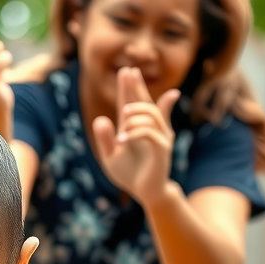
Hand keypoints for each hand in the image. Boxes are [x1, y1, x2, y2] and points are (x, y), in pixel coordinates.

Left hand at [92, 66, 178, 208]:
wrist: (144, 192)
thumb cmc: (129, 174)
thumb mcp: (110, 156)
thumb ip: (105, 139)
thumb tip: (101, 118)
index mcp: (135, 127)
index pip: (132, 103)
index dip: (130, 87)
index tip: (127, 70)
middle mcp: (149, 128)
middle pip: (144, 102)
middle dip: (136, 86)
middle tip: (129, 72)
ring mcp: (158, 136)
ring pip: (149, 115)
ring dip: (134, 114)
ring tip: (122, 121)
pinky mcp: (162, 148)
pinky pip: (151, 133)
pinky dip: (136, 132)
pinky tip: (122, 139)